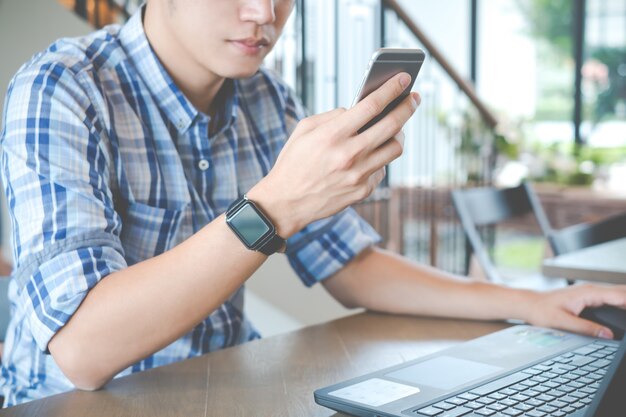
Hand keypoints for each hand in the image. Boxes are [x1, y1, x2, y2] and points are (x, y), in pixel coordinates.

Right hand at [248, 73, 419, 237]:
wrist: (286, 202)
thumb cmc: (294, 161)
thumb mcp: (304, 130)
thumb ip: (333, 116)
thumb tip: (359, 109)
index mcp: (333, 135)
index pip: (372, 105)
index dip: (392, 89)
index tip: (406, 79)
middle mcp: (350, 154)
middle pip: (392, 125)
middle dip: (408, 107)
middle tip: (415, 98)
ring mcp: (359, 175)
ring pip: (395, 148)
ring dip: (399, 134)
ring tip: (395, 127)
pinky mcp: (363, 190)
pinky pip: (382, 168)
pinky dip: (379, 158)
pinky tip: (372, 153)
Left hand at [522, 283, 625, 338]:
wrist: (528, 304)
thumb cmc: (541, 310)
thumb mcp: (562, 322)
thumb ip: (586, 328)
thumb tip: (608, 335)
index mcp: (587, 292)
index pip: (620, 295)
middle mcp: (591, 290)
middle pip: (623, 293)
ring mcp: (591, 293)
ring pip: (619, 296)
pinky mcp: (589, 298)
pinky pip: (612, 300)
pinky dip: (623, 304)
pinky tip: (625, 312)